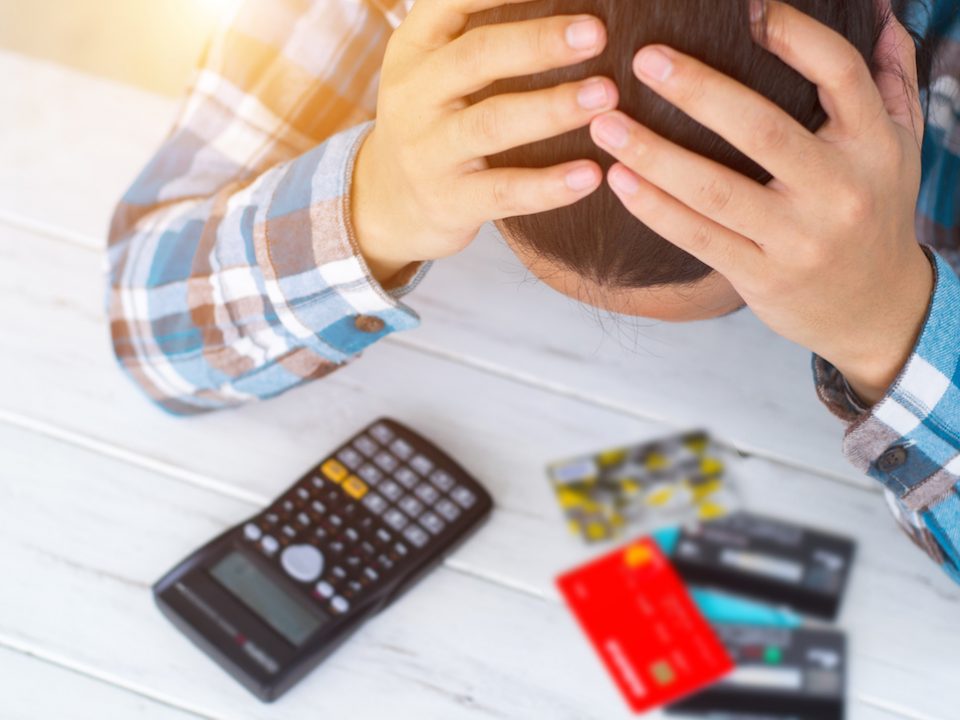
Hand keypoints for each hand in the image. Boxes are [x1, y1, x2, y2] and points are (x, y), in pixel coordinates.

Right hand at [352, 0, 618, 283]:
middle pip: (478, 58)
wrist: (387, 203)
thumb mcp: (434, 67)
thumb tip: (565, 7)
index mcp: (416, 47)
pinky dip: (548, 185)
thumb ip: (478, 29)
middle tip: (597, 34)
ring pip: (492, 124)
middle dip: (539, 43)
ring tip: (605, 97)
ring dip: (552, 108)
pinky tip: (590, 175)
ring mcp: (429, 151)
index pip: (454, 0)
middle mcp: (415, 94)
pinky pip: (503, 191)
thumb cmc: (433, 120)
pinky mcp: (449, 201)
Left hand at [589, 0, 933, 405]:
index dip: (794, 35)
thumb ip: (889, 83)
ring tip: (606, 124)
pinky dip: (655, 209)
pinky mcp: (762, 276)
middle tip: (645, 59)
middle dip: (699, 90)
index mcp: (874, 144)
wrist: (874, 308)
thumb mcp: (900, 148)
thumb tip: (878, 15)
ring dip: (654, 154)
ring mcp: (798, 239)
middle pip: (763, 128)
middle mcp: (840, 190)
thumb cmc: (875, 212)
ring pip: (716, 189)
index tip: (748, 9)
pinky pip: (699, 238)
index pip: (839, 73)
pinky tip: (619, 180)